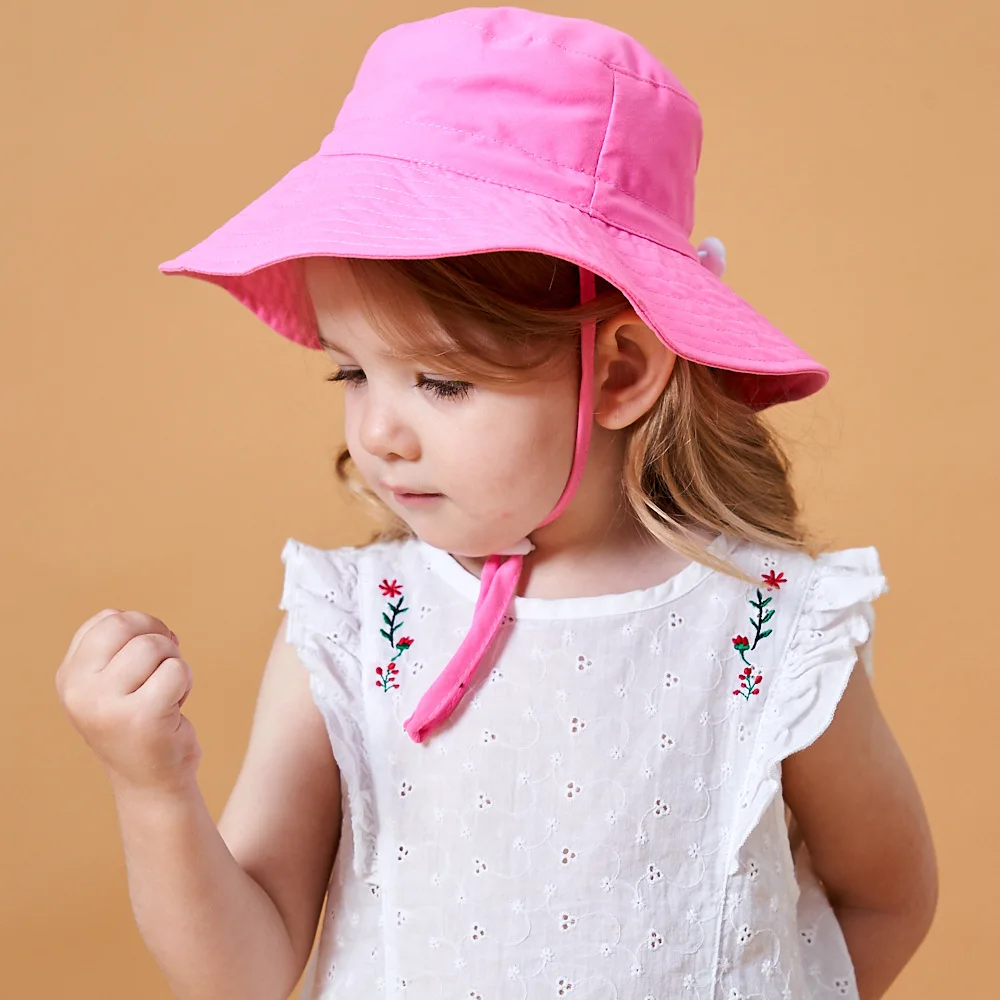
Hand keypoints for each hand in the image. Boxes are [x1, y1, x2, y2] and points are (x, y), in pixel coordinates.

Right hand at [55, 609, 199, 794]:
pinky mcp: (141, 718)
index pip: (107, 619)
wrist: (151, 781)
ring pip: (154, 646)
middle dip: (158, 636)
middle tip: (165, 662)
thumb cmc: (140, 722)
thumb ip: (116, 646)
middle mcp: (79, 690)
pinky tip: (176, 706)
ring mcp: (106, 705)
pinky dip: (186, 681)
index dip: (140, 625)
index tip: (149, 652)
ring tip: (166, 691)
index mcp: (69, 676)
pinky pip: (176, 670)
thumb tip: (144, 621)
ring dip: (174, 662)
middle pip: (127, 625)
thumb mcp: (112, 682)